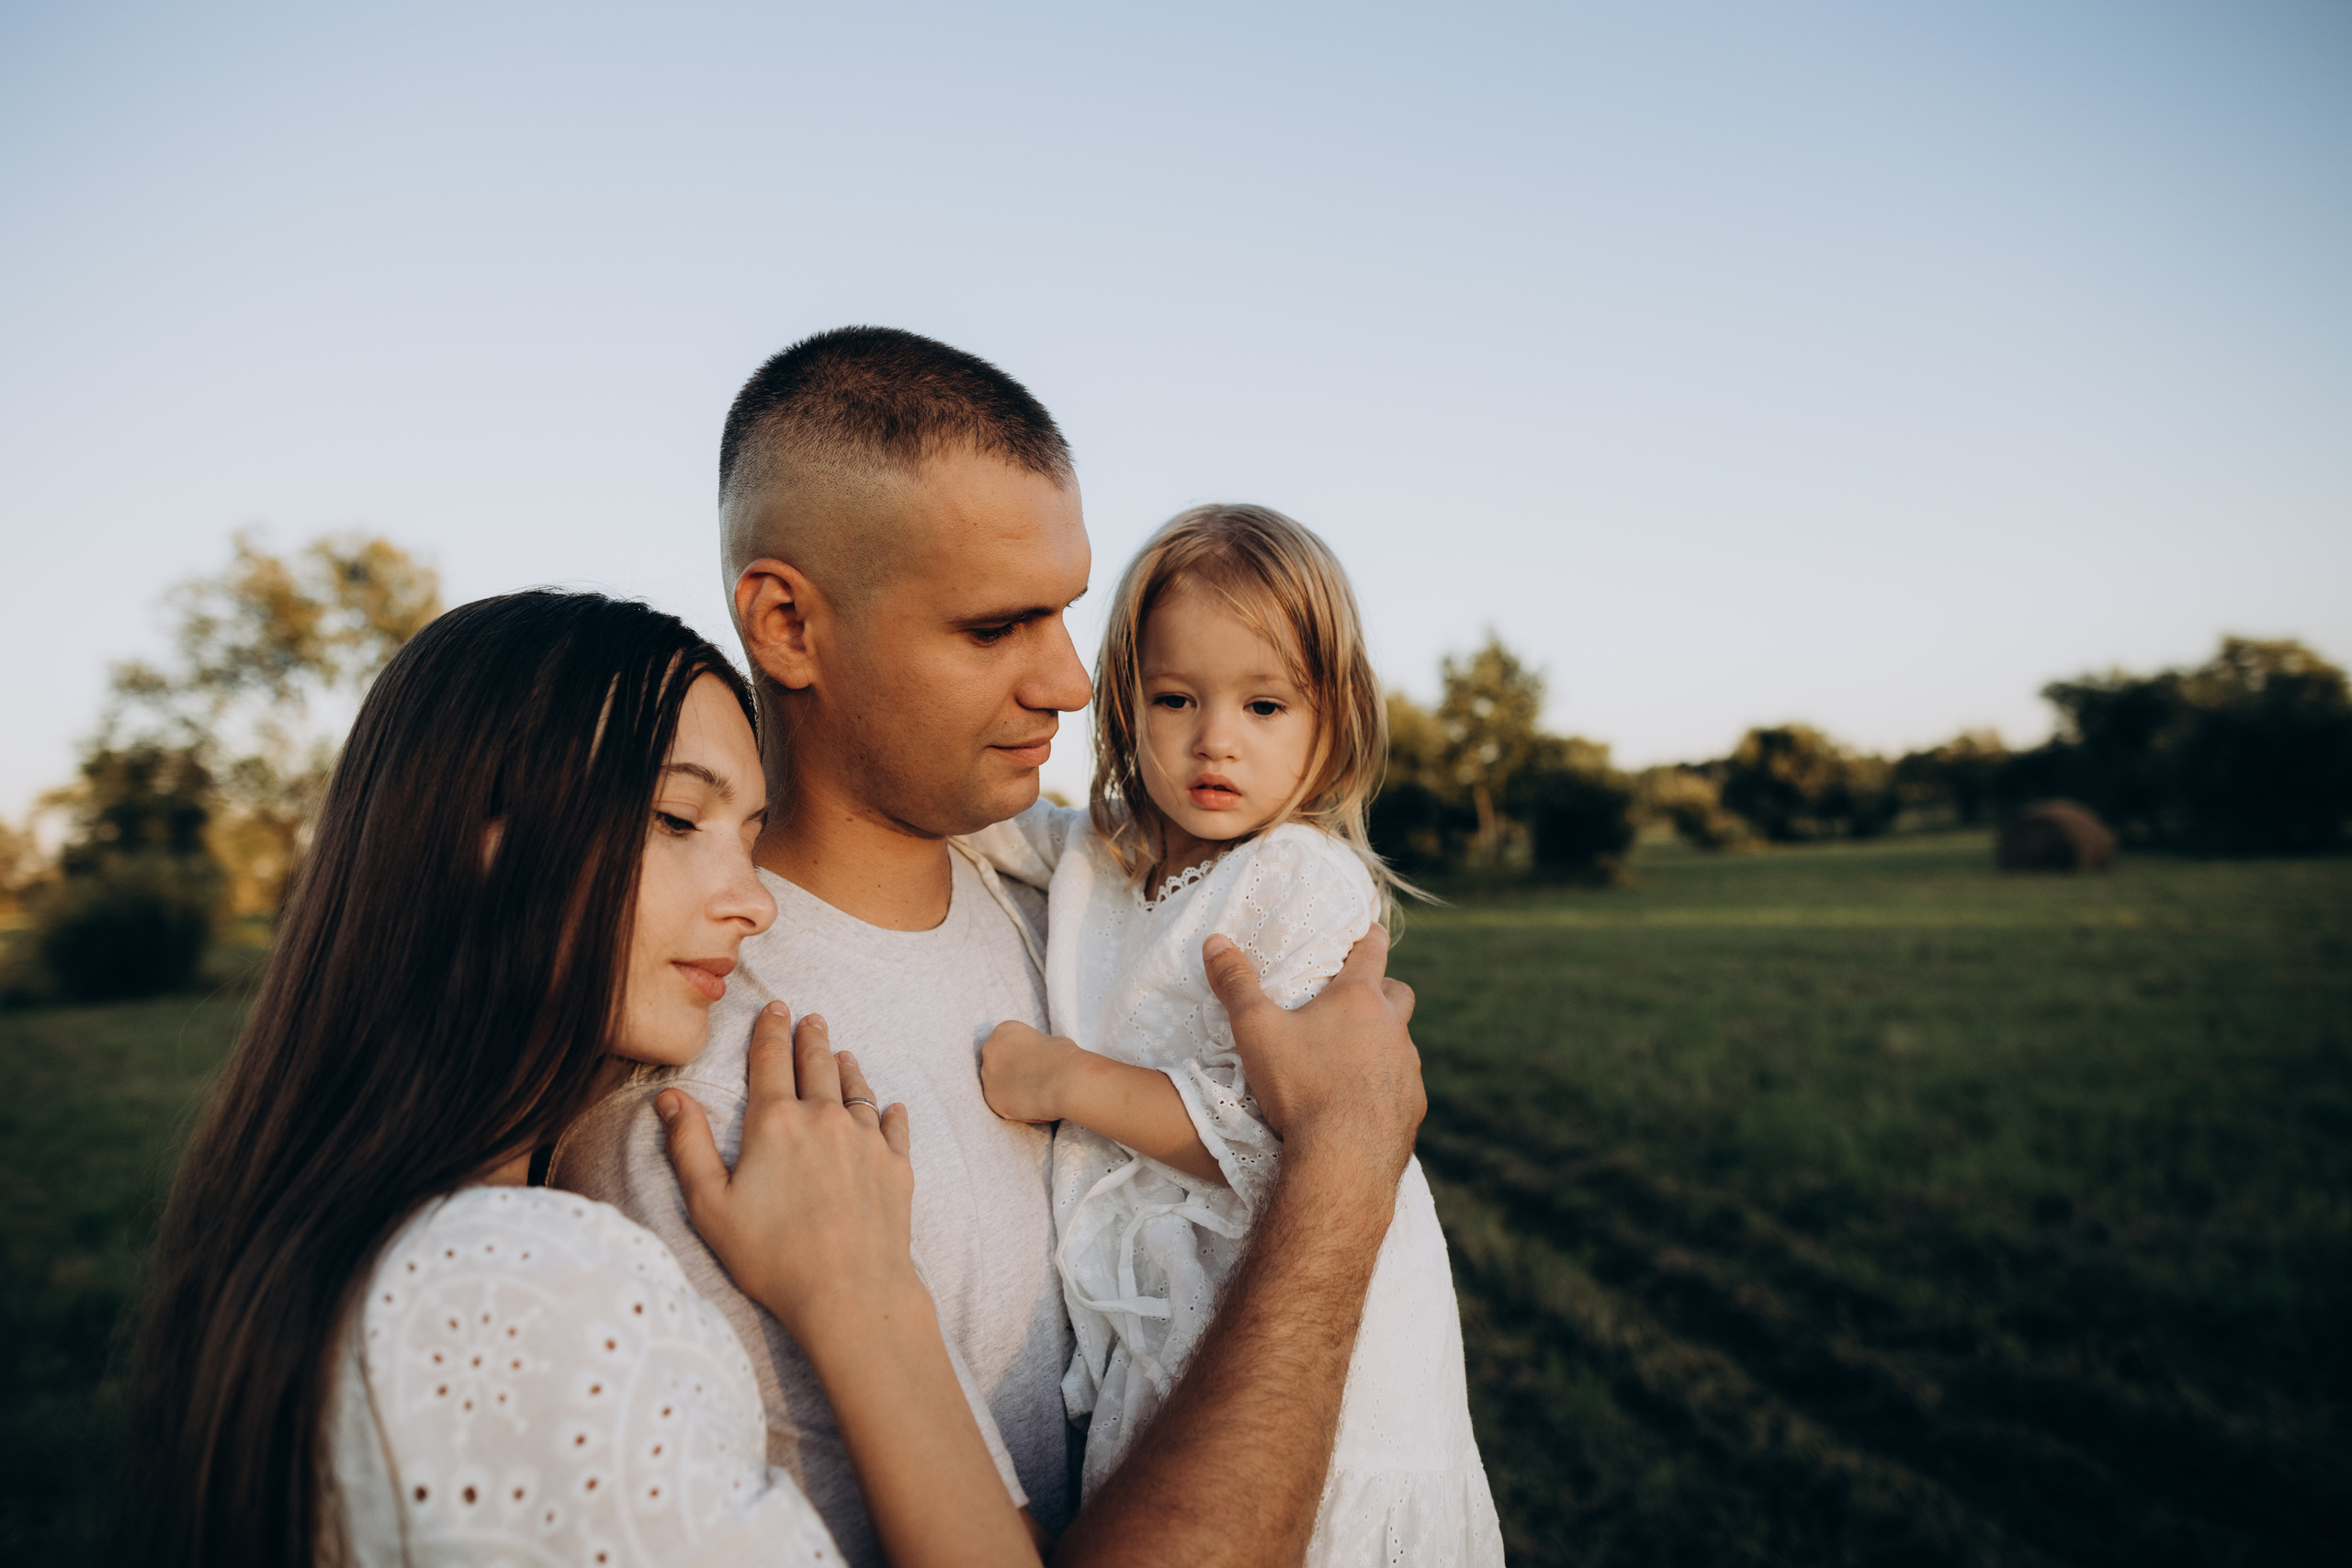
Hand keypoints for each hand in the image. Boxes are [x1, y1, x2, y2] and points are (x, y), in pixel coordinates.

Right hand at [659, 1002, 922, 1340]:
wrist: (851, 1291)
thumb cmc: (772, 1256)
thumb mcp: (710, 1204)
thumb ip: (688, 1145)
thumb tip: (670, 1096)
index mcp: (775, 1122)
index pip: (771, 1060)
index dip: (771, 1030)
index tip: (775, 1007)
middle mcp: (824, 1118)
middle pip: (817, 1064)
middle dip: (811, 1037)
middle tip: (811, 1018)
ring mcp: (866, 1140)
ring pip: (857, 1089)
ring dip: (847, 1067)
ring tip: (843, 1053)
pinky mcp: (896, 1166)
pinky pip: (893, 1126)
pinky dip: (888, 1111)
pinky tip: (890, 1108)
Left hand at [979, 1019, 1082, 1124]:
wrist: (1066, 1082)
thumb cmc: (1064, 1058)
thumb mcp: (1050, 1041)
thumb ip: (1035, 1048)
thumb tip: (1037, 1056)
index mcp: (1003, 1031)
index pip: (1007, 1043)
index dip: (1023, 1054)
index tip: (1035, 1062)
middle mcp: (989, 1050)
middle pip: (997, 1062)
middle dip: (1011, 1071)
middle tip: (1032, 1080)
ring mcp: (988, 1076)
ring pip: (998, 1085)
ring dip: (1012, 1089)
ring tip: (1035, 1094)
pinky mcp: (991, 1099)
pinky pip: (1003, 1104)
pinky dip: (1016, 1107)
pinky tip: (1033, 1105)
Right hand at [1202, 925, 1423, 1178]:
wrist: (1343, 1160)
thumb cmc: (1298, 1087)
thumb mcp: (1255, 1031)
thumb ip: (1236, 984)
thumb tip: (1215, 941)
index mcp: (1359, 999)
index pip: (1374, 949)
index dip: (1369, 935)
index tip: (1366, 929)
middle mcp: (1393, 1028)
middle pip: (1399, 993)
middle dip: (1382, 990)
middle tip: (1353, 1000)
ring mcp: (1407, 1069)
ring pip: (1401, 1042)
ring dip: (1382, 1042)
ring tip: (1348, 1057)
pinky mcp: (1413, 1106)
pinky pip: (1402, 1085)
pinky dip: (1384, 1085)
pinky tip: (1359, 1103)